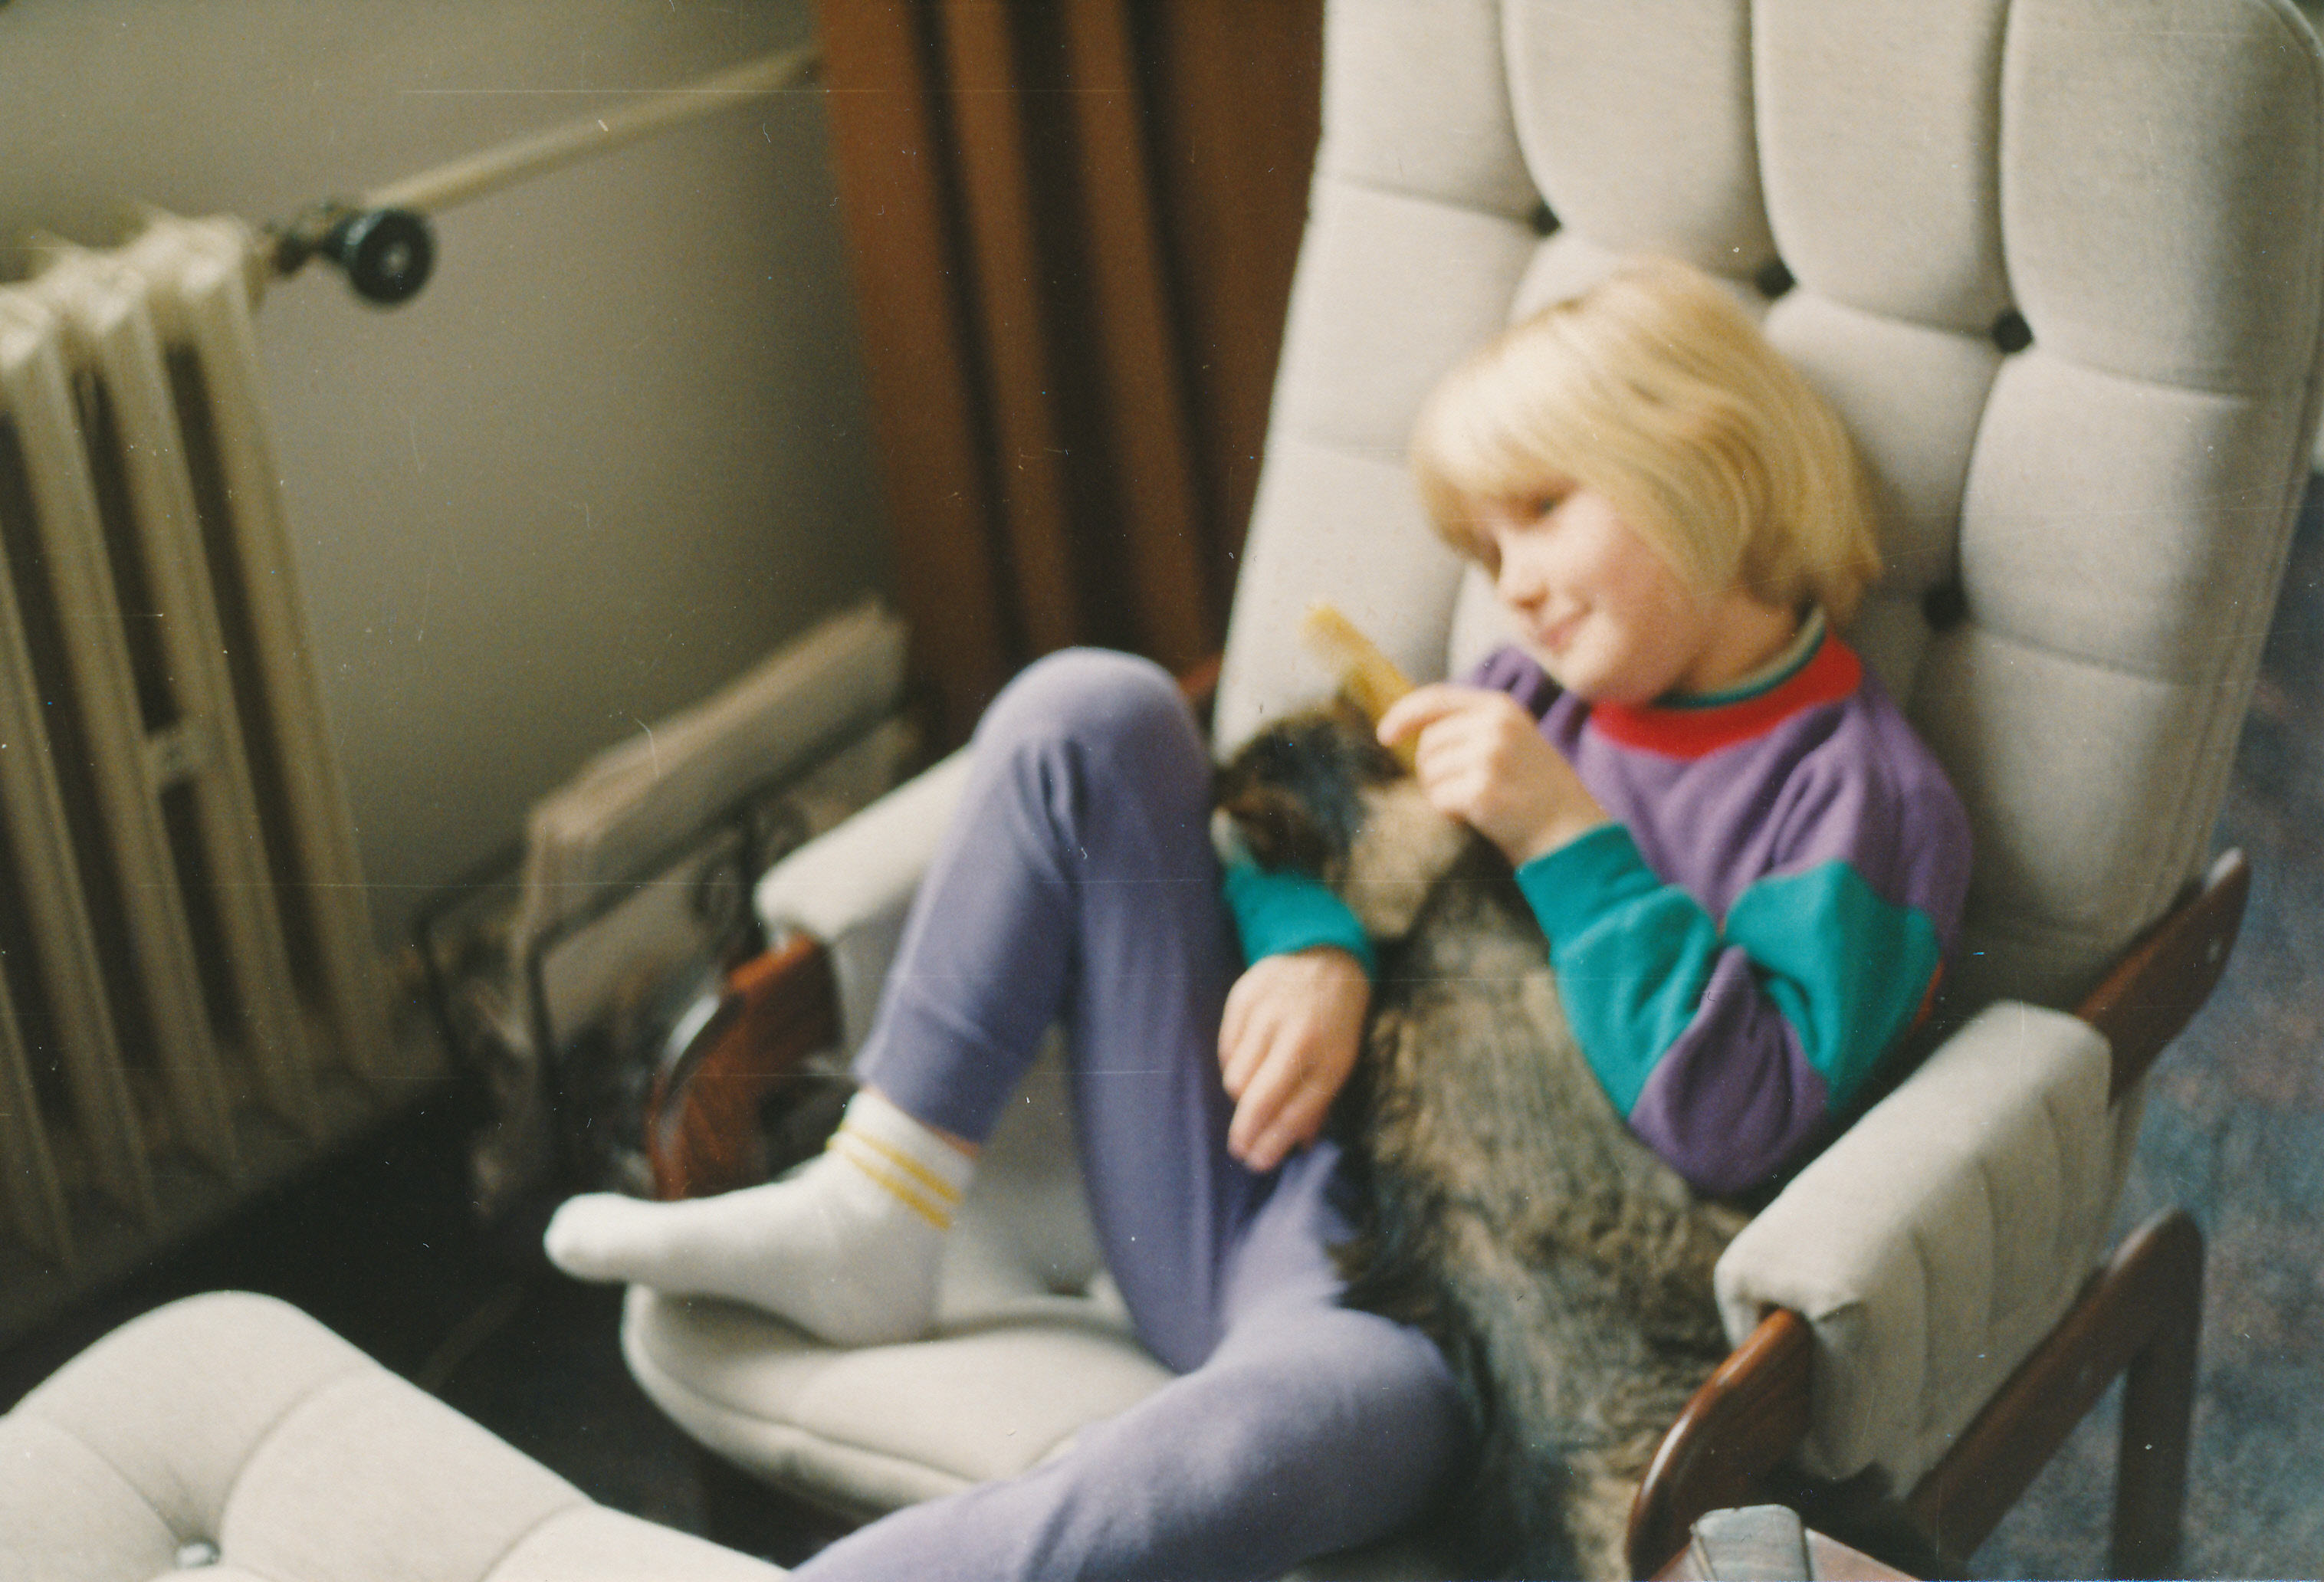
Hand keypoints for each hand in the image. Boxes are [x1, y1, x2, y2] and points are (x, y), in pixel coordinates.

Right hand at [1217, 947, 1369, 1171]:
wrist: (1324, 955)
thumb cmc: (1335, 1018)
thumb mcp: (1341, 1059)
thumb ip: (1319, 1102)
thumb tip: (1300, 1145)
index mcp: (1331, 1057)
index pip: (1296, 1113)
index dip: (1273, 1144)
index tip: (1257, 1162)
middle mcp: (1299, 1036)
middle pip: (1259, 1100)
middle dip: (1245, 1132)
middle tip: (1239, 1148)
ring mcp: (1268, 1015)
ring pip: (1236, 1077)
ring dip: (1241, 1096)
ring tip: (1252, 1093)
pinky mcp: (1244, 999)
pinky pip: (1226, 1050)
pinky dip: (1233, 1064)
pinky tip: (1247, 1061)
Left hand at [1376, 684, 1609, 863]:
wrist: (1572, 832)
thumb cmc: (1538, 792)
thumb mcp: (1514, 741)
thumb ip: (1474, 728)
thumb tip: (1415, 730)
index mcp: (1501, 708)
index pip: (1436, 699)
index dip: (1404, 715)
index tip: (1385, 735)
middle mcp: (1495, 725)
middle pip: (1429, 743)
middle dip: (1433, 770)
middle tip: (1463, 790)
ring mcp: (1489, 756)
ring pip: (1430, 772)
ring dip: (1442, 793)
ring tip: (1478, 803)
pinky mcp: (1481, 789)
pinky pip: (1438, 798)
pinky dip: (1449, 812)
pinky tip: (1478, 817)